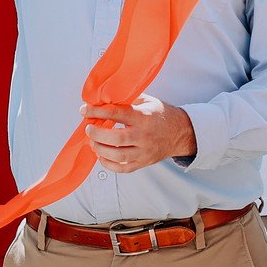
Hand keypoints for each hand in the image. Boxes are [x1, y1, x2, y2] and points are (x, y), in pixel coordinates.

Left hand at [81, 94, 195, 172]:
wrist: (181, 133)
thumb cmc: (161, 115)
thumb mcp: (147, 101)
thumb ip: (127, 100)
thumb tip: (103, 98)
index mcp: (144, 117)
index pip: (117, 113)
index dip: (98, 112)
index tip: (85, 110)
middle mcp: (144, 136)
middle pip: (116, 138)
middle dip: (97, 134)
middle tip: (88, 128)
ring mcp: (144, 151)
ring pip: (118, 156)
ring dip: (100, 150)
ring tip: (93, 142)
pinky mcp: (144, 163)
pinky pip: (123, 168)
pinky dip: (108, 164)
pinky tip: (102, 156)